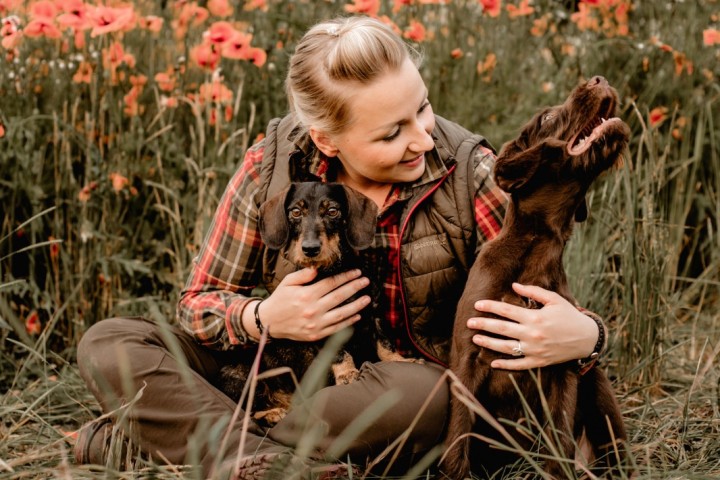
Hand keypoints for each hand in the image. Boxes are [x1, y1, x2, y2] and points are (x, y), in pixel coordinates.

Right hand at [258, 268, 369, 341]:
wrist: (269, 322)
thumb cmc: (279, 299)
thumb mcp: (287, 282)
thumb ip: (303, 275)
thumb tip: (318, 269)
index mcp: (306, 295)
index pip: (331, 283)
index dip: (345, 277)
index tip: (356, 272)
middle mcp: (312, 309)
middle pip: (339, 296)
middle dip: (355, 287)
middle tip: (365, 281)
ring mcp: (315, 323)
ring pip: (341, 313)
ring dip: (356, 305)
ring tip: (367, 298)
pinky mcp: (316, 334)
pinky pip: (336, 328)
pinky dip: (348, 322)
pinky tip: (357, 315)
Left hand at [466, 283, 598, 369]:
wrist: (587, 338)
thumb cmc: (569, 316)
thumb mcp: (554, 300)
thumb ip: (533, 292)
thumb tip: (514, 286)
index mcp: (535, 317)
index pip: (507, 311)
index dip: (490, 307)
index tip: (477, 305)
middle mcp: (533, 334)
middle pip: (502, 329)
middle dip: (484, 325)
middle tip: (469, 322)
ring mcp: (535, 350)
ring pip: (506, 347)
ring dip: (489, 343)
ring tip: (475, 339)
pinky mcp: (539, 362)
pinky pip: (519, 365)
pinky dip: (505, 365)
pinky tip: (492, 362)